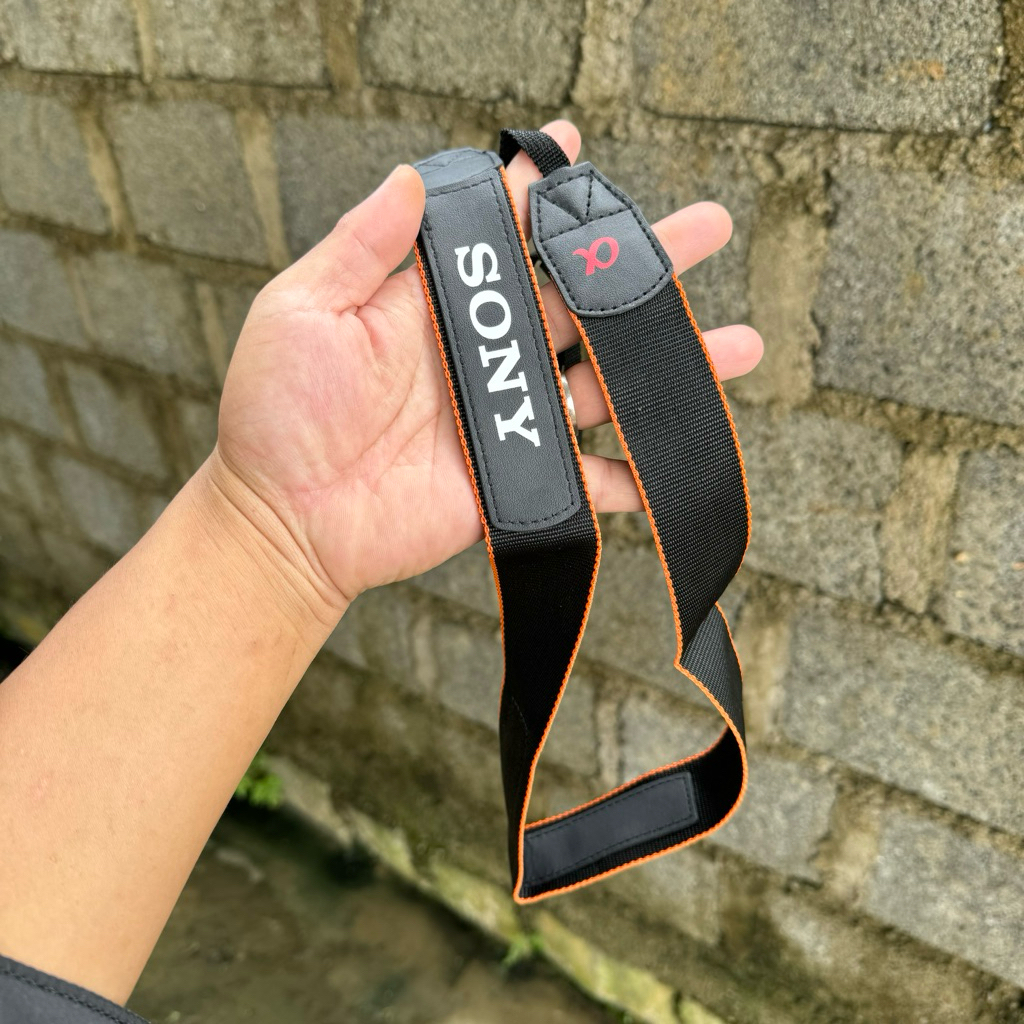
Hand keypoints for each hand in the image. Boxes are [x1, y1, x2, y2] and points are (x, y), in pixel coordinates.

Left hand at [210, 120, 762, 615]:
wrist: (283, 519)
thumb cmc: (276, 413)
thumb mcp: (303, 309)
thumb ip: (362, 246)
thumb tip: (409, 175)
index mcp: (436, 306)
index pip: (504, 237)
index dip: (542, 196)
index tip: (579, 153)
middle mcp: (482, 355)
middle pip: (578, 301)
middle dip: (642, 266)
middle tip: (707, 230)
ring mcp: (505, 419)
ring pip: (603, 384)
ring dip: (668, 364)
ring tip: (739, 344)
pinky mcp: (513, 482)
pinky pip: (586, 479)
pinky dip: (632, 476)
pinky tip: (677, 459)